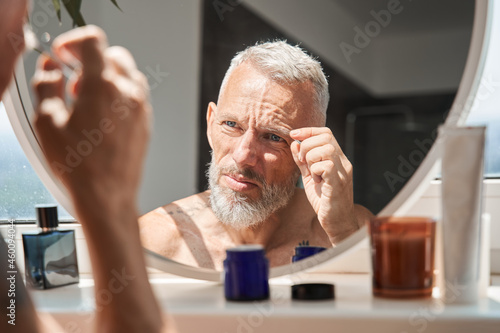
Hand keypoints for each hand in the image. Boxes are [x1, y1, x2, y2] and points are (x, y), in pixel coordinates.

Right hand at [31, 25, 150, 218]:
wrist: (107, 196)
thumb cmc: (80, 167)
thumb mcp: (47, 122)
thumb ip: (46, 85)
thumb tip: (51, 69)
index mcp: (103, 87)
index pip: (94, 41)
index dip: (74, 42)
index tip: (63, 55)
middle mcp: (128, 94)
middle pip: (113, 55)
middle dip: (91, 61)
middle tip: (73, 82)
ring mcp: (141, 109)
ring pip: (128, 75)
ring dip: (107, 78)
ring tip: (87, 100)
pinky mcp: (145, 123)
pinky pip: (135, 96)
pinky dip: (119, 95)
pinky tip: (102, 116)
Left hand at [290, 127, 358, 242]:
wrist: (337, 223)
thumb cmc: (324, 201)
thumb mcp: (309, 177)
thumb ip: (302, 161)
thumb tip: (294, 143)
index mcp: (337, 159)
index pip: (326, 133)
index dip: (308, 130)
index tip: (293, 134)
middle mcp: (343, 163)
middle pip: (326, 137)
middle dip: (307, 144)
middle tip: (302, 161)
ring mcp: (342, 173)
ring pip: (326, 149)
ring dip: (311, 158)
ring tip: (311, 172)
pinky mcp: (338, 184)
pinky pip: (327, 166)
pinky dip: (316, 170)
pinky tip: (316, 180)